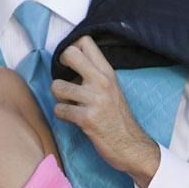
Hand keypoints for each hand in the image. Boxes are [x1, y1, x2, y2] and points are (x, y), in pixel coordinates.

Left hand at [51, 35, 160, 187]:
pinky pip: (59, 110)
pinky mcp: (87, 119)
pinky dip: (61, 115)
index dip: (71, 47)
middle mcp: (102, 82)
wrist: (131, 145)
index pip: (85, 41)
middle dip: (59, 65)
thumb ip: (94, 73)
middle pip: (69, 54)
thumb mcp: (112, 88)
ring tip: (69, 104)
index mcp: (107, 72)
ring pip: (57, 86)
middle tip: (64, 77)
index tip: (70, 61)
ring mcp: (94, 100)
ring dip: (59, 97)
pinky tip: (72, 118)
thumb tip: (69, 61)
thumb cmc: (117, 117)